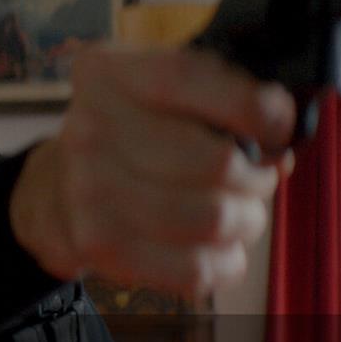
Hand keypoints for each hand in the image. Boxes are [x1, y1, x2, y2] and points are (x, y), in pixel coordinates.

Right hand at [9, 44, 295, 296]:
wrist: (59, 189)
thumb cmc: (131, 133)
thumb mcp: (160, 91)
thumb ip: (219, 95)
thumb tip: (280, 137)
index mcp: (107, 73)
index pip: (187, 78)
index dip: (250, 105)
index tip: (280, 126)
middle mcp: (90, 127)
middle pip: (215, 162)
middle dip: (257, 177)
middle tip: (256, 179)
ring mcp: (89, 189)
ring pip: (212, 219)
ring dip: (246, 221)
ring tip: (240, 213)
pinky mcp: (100, 244)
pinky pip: (194, 268)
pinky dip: (225, 262)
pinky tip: (220, 247)